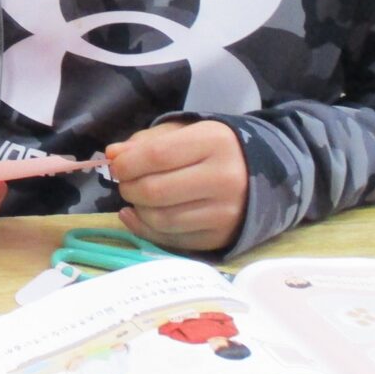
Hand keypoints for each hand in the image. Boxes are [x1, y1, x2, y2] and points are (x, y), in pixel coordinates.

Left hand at [106, 120, 247, 251]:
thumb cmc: (213, 149)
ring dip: (137, 210)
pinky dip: (146, 229)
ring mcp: (224, 212)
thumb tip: (113, 155)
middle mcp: (223, 178)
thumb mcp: (184, 133)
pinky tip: (139, 216)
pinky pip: (171, 240)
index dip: (127, 164)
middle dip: (129, 188)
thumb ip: (146, 142)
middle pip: (155, 191)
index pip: (157, 155)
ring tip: (136, 198)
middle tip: (126, 183)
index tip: (116, 165)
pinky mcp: (220, 237)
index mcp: (214, 142)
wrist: (262, 176)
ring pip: (161, 219)